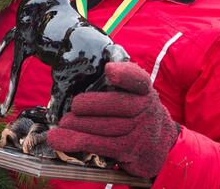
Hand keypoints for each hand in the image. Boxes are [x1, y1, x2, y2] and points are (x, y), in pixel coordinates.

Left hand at [46, 61, 179, 178]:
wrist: (160, 148)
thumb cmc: (137, 115)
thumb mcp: (135, 95)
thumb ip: (117, 82)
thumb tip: (82, 69)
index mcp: (144, 90)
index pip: (137, 79)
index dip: (124, 74)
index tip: (109, 70)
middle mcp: (146, 109)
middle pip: (117, 104)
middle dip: (90, 105)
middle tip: (73, 106)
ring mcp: (140, 132)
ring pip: (106, 127)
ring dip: (79, 125)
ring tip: (62, 124)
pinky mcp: (130, 151)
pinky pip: (100, 145)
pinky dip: (77, 142)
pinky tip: (59, 140)